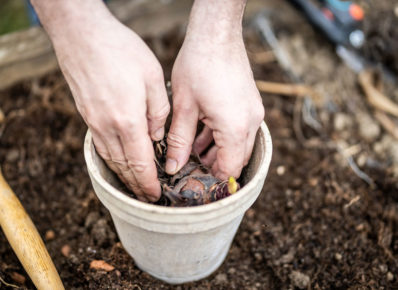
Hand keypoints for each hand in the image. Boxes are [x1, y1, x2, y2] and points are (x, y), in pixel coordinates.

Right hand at [34, 1, 168, 201]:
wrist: (81, 34)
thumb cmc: (121, 50)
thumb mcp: (153, 77)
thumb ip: (158, 111)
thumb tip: (156, 136)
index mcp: (128, 121)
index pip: (140, 164)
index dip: (148, 184)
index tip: (155, 196)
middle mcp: (107, 127)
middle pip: (123, 167)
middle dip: (136, 186)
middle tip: (146, 199)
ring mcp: (93, 122)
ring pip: (110, 158)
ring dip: (122, 176)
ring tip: (133, 186)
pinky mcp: (85, 114)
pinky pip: (99, 145)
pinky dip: (111, 159)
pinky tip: (117, 161)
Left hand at [166, 2, 263, 179]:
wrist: (216, 33)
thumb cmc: (198, 65)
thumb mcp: (184, 107)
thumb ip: (179, 140)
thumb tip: (172, 166)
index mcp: (234, 127)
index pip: (229, 168)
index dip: (212, 179)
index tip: (194, 182)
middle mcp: (250, 123)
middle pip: (236, 159)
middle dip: (214, 166)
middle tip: (189, 167)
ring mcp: (254, 112)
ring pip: (238, 145)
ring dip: (217, 152)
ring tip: (191, 151)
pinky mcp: (250, 104)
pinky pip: (239, 130)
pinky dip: (222, 137)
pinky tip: (201, 136)